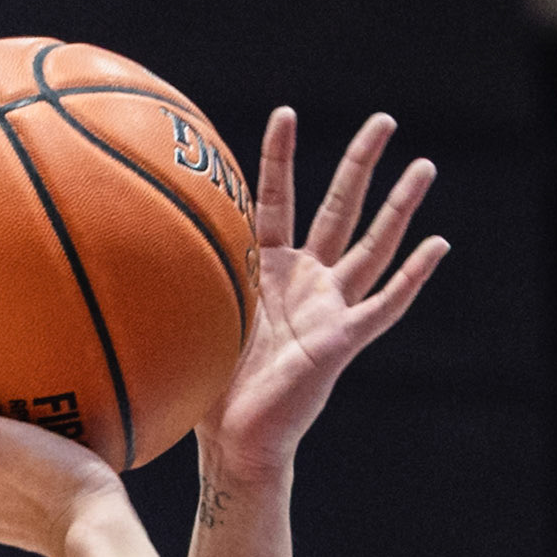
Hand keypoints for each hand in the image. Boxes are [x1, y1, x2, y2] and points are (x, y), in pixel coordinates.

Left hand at [196, 108, 449, 482]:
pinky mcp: (342, 342)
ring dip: (399, 207)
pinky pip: (385, 305)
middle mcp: (305, 282)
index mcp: (266, 271)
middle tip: (383, 120)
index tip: (285, 113)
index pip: (276, 200)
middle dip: (361, 163)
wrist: (233, 443)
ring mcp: (328, 310)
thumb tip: (118, 248)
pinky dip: (412, 277)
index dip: (280, 158)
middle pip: (340, 208)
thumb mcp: (188, 324)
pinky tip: (438, 245)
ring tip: (425, 164)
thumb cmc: (206, 389)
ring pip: (372, 246)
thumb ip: (174, 285)